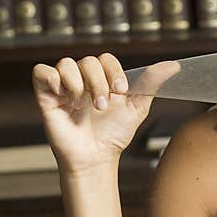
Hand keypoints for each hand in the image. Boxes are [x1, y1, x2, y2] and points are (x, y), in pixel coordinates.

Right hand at [32, 54, 179, 174]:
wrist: (96, 158)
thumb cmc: (114, 133)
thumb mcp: (137, 107)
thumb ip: (152, 83)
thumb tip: (174, 65)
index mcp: (102, 77)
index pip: (105, 58)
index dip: (113, 71)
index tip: (121, 91)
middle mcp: (82, 78)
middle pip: (88, 60)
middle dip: (98, 82)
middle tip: (102, 106)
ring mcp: (63, 86)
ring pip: (66, 63)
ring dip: (79, 83)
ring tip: (83, 104)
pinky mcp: (45, 96)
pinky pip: (42, 72)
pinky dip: (54, 79)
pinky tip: (65, 97)